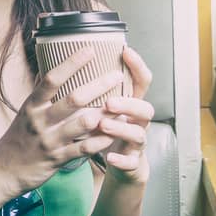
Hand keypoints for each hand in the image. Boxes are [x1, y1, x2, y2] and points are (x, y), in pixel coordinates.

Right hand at [0, 47, 123, 203]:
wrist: (4, 171)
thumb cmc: (17, 139)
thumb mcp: (24, 113)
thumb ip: (40, 96)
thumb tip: (50, 71)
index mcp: (31, 105)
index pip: (52, 79)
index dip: (71, 63)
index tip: (89, 50)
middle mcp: (40, 120)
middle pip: (73, 99)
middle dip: (98, 86)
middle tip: (116, 75)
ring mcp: (49, 140)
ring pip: (83, 123)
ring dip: (105, 113)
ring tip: (123, 104)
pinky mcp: (57, 159)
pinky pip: (84, 148)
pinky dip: (100, 140)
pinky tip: (114, 132)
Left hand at [98, 46, 154, 184]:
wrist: (122, 163)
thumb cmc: (108, 129)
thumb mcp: (104, 106)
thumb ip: (95, 87)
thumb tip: (69, 58)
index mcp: (131, 104)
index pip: (142, 82)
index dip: (138, 67)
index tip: (126, 52)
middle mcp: (138, 122)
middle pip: (145, 109)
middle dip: (129, 104)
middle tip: (109, 102)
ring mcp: (136, 143)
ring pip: (138, 134)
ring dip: (121, 129)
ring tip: (103, 125)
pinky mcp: (131, 162)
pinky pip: (130, 162)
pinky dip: (121, 159)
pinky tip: (109, 157)